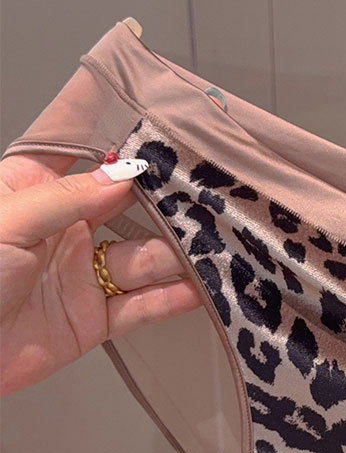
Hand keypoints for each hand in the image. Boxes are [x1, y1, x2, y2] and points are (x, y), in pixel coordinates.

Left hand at [0, 153, 200, 396]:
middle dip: (167, 203)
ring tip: (217, 245)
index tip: (165, 132)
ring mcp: (84, 275)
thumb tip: (125, 171)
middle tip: (211, 196)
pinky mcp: (95, 319)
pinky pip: (141, 306)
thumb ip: (68, 198)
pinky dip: (172, 299)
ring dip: (178, 254)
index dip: (122, 146)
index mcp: (34, 193)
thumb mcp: (7, 223)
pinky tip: (201, 290)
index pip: (85, 160)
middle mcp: (67, 230)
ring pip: (143, 258)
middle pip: (128, 209)